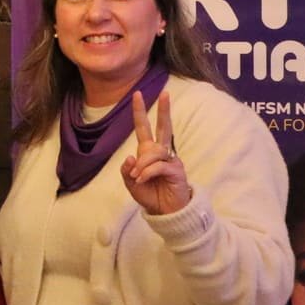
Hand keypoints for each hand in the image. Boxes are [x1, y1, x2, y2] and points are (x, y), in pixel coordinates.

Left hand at [121, 89, 190, 214]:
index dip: (140, 112)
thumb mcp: (131, 183)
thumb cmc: (150, 194)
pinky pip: (158, 166)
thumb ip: (127, 170)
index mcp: (148, 152)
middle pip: (163, 127)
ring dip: (141, 165)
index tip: (137, 94)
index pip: (144, 128)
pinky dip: (147, 172)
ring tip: (138, 177)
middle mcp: (161, 152)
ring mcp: (171, 160)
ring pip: (153, 152)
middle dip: (164, 110)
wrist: (165, 211)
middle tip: (166, 93)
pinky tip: (143, 180)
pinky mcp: (177, 169)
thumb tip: (130, 157)